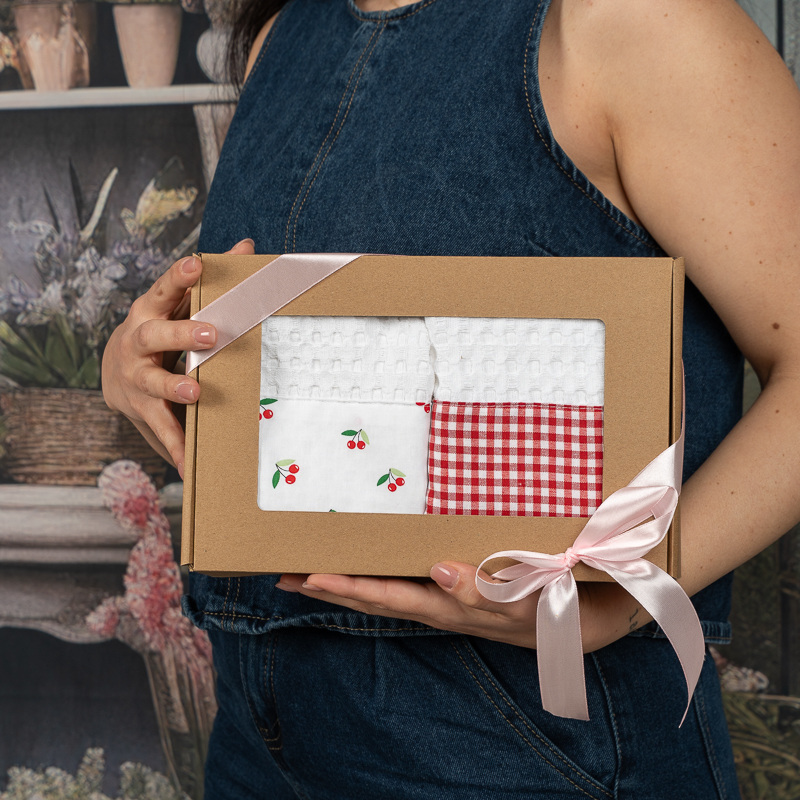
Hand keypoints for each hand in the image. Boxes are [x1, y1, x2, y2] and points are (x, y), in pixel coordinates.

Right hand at [101, 238, 255, 473]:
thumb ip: (212, 279)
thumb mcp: (179, 302)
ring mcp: (137, 377)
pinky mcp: (141, 409)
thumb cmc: (161, 329)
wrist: (116, 372)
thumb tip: (247, 244)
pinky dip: (175, 446)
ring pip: (153, 381)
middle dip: (181, 333)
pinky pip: (159, 428)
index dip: (178, 276)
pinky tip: (188, 463)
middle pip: (155, 334)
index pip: (163, 288)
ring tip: (194, 393)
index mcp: (151, 311)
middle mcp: (139, 342)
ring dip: (174, 387)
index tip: (196, 263)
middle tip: (209, 334)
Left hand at [276, 563, 648, 651]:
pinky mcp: (474, 583)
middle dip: (334, 585)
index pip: (390, 598)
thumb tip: (437, 573)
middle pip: (380, 594)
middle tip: (286, 572)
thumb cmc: (574, 607)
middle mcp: (449, 604)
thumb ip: (488, 593)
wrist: (610, 609)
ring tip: (318, 564)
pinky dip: (393, 564)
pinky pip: (422, 574)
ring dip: (356, 576)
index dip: (346, 588)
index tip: (303, 576)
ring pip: (396, 585)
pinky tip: (384, 552)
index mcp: (458, 610)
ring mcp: (459, 595)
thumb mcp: (537, 604)